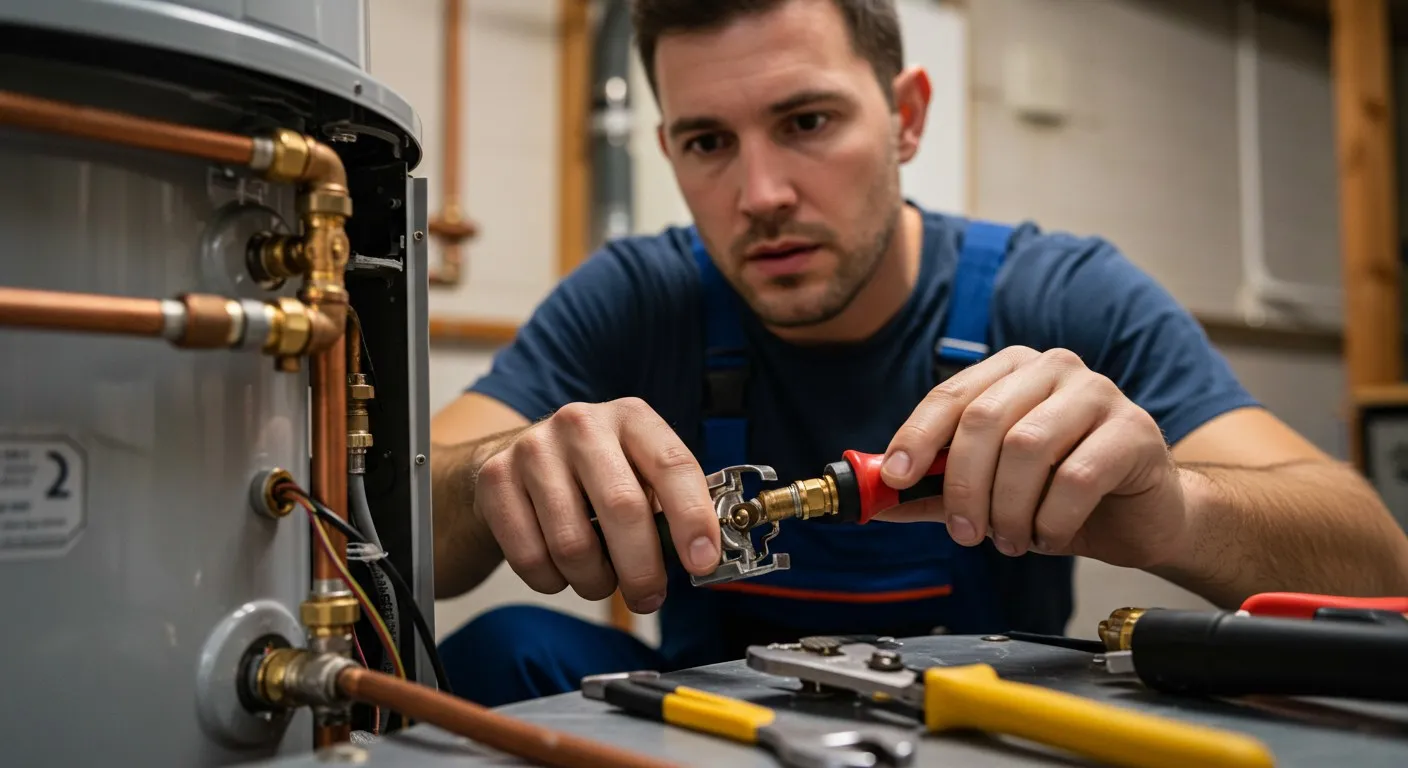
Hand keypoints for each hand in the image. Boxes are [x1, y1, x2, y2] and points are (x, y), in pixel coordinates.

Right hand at [473, 397, 719, 612]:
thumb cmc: (593, 475)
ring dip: (594, 582)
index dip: (693, 518)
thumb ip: (671, 508)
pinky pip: (531, 558)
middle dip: (642, 569)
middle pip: (623, 508)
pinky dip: (553, 581)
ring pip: (573, 545)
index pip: (673, 465)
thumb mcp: (638, 473)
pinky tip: (561, 571)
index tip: (703, 562)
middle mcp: (582, 424)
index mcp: (631, 418)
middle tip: (648, 597)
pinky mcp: (496, 479)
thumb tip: (704, 558)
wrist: (513, 458)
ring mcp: (534, 449)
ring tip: (599, 579)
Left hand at [877, 346, 1188, 569]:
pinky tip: (1049, 535)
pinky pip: (1076, 477)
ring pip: (1028, 447)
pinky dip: (1051, 519)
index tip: (895, 479)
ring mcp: (1098, 393)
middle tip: (965, 533)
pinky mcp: (1134, 430)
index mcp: (1011, 371)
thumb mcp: (990, 491)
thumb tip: (877, 500)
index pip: (951, 396)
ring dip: (1009, 508)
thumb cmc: (1062, 495)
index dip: (916, 437)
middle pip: (986, 420)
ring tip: (1012, 538)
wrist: (1142, 516)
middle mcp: (1053, 369)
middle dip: (965, 486)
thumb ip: (936, 489)